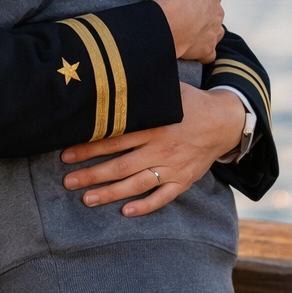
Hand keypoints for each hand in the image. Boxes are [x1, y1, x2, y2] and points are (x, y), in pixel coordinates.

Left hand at [60, 84, 244, 216]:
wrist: (224, 121)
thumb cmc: (190, 104)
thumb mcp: (168, 91)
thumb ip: (142, 92)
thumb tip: (112, 81)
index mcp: (154, 125)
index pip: (115, 139)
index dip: (89, 148)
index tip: (67, 154)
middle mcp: (161, 148)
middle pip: (120, 164)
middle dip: (92, 174)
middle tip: (68, 181)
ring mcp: (172, 166)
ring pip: (136, 184)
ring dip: (110, 193)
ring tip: (86, 199)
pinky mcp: (183, 180)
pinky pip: (163, 197)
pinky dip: (145, 206)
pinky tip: (126, 211)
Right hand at [144, 0, 223, 62]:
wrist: (170, 21)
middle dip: (198, 1)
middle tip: (177, 6)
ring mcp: (215, 23)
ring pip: (213, 22)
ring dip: (202, 24)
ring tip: (183, 28)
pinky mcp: (209, 45)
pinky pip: (208, 49)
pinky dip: (201, 49)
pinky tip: (188, 49)